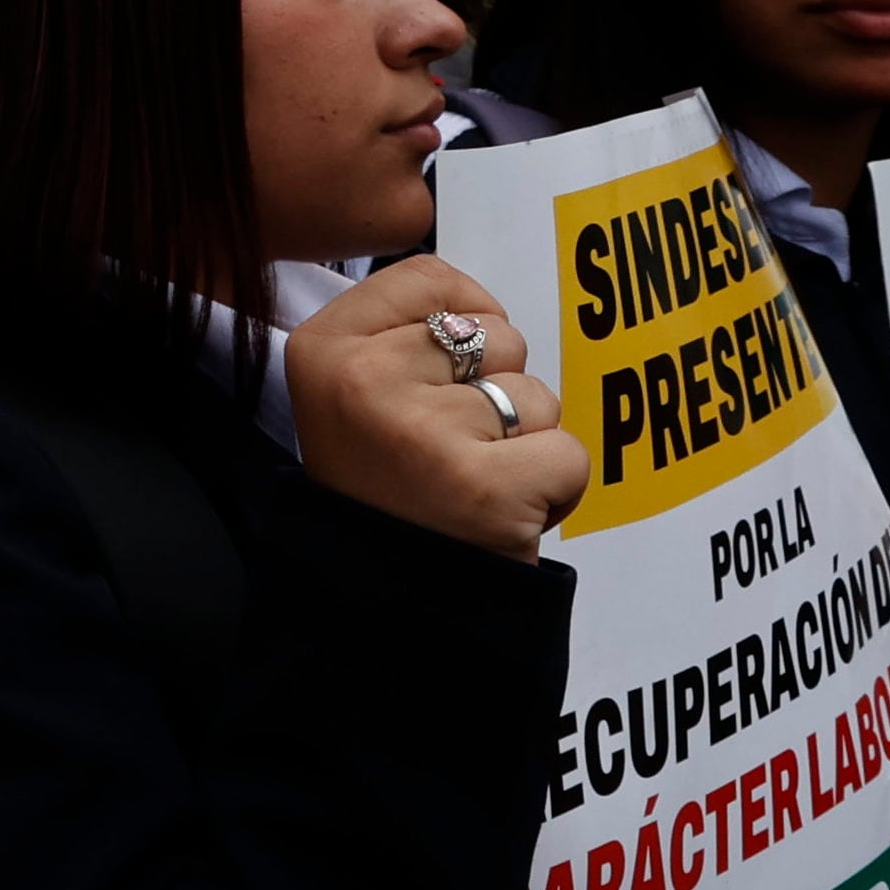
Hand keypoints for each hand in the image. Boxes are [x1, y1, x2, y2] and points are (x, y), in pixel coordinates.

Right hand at [286, 256, 589, 556]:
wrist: (382, 610)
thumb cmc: (384, 494)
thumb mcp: (354, 397)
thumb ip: (404, 334)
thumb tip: (474, 302)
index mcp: (322, 349)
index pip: (428, 278)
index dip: (459, 326)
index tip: (433, 384)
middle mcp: (362, 381)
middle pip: (493, 334)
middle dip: (494, 394)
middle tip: (445, 455)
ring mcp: (422, 432)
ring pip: (535, 394)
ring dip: (525, 444)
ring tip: (472, 488)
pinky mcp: (484, 486)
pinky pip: (568, 453)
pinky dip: (556, 490)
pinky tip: (506, 515)